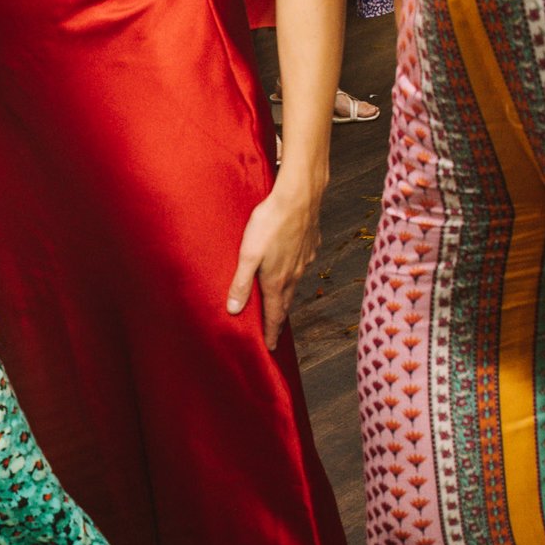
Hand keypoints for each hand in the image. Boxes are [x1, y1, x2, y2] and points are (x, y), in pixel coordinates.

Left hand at [225, 178, 320, 349]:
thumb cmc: (270, 222)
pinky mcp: (310, 244)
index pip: (274, 315)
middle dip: (279, 318)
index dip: (271, 333)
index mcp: (277, 280)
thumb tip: (233, 310)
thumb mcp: (248, 254)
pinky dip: (294, 272)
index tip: (270, 347)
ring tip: (279, 301)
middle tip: (274, 330)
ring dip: (286, 295)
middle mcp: (295, 274)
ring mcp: (305, 259)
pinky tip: (289, 266)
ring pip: (294, 283)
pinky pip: (301, 264)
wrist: (299, 196)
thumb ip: (241, 283)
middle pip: (285, 302)